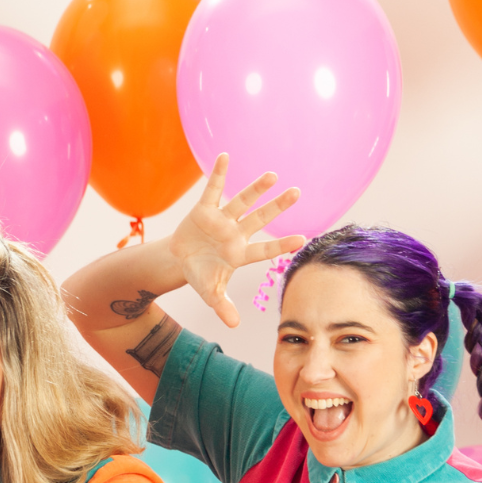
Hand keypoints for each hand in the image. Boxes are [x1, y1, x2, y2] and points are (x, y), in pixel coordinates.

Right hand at [169, 154, 304, 328]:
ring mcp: (221, 220)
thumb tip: (234, 326)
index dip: (281, 245)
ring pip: (242, 201)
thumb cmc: (200, 275)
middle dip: (277, 207)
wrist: (179, 261)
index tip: (302, 239)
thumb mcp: (210, 294)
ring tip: (273, 175)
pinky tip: (226, 156)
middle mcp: (235, 234)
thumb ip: (223, 307)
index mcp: (239, 254)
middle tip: (297, 193)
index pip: (264, 249)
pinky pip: (213, 190)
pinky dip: (218, 174)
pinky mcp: (204, 209)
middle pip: (260, 219)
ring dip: (255, 188)